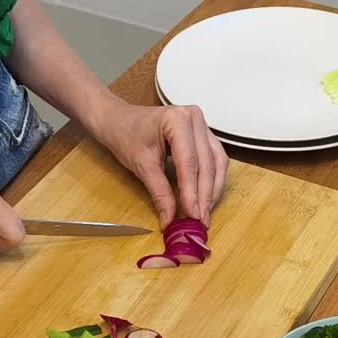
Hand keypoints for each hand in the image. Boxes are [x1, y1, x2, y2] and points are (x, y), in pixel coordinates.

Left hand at [91, 101, 229, 226]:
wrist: (120, 121)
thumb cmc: (127, 136)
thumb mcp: (142, 166)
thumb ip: (159, 192)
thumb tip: (169, 218)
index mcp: (177, 120)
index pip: (189, 162)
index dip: (192, 192)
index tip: (192, 214)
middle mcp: (194, 118)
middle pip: (207, 163)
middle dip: (205, 195)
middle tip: (201, 219)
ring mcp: (202, 125)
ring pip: (217, 162)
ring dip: (213, 189)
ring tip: (205, 212)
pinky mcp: (204, 135)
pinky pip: (216, 159)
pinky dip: (213, 180)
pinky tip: (208, 197)